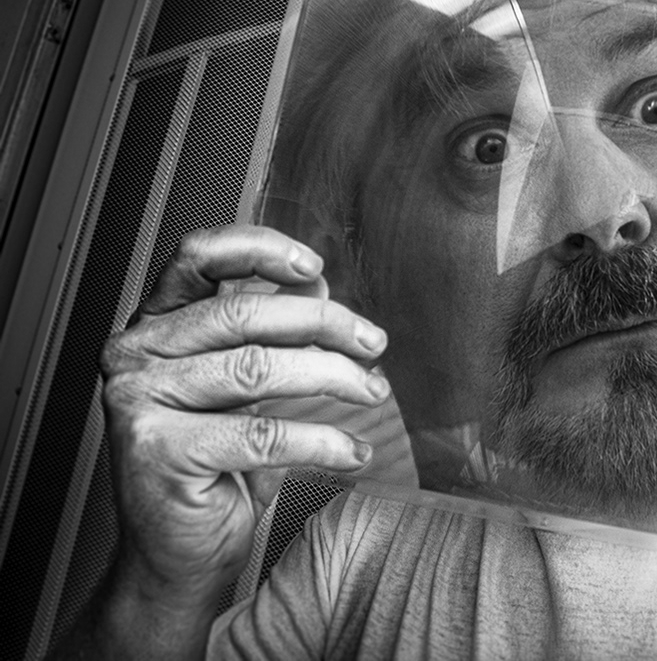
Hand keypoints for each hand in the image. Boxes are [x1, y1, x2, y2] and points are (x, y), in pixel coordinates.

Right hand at [98, 225, 388, 622]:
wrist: (181, 554)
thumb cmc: (217, 466)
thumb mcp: (246, 384)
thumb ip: (271, 330)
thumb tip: (316, 282)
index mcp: (155, 323)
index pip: (197, 256)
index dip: (260, 249)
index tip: (315, 265)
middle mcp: (136, 353)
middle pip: (242, 313)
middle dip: (324, 323)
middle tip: (374, 344)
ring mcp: (139, 401)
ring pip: (257, 368)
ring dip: (333, 377)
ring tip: (372, 392)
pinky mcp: (158, 452)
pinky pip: (263, 434)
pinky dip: (322, 441)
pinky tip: (353, 451)